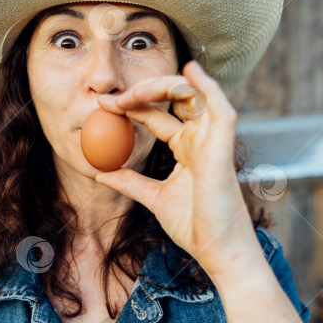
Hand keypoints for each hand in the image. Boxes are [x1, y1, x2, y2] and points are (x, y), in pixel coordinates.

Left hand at [95, 60, 258, 280]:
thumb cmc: (194, 226)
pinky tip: (190, 70)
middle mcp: (200, 139)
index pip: (156, 117)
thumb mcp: (153, 198)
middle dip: (142, 92)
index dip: (131, 107)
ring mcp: (213, 141)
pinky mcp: (223, 149)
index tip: (103, 106)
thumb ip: (129, 182)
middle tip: (111, 99)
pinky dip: (208, 87)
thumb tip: (99, 173)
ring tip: (132, 93)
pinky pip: (220, 109)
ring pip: (194, 96)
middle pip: (173, 100)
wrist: (216, 252)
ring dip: (163, 86)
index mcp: (186, 149)